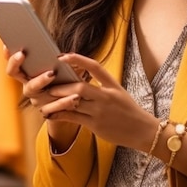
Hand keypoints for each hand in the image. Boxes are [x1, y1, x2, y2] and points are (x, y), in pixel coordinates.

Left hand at [40, 53, 156, 152]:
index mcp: (112, 85)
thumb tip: (79, 79)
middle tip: (47, 84)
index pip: (94, 67)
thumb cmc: (127, 110)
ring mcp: (100, 111)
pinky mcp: (95, 125)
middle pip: (79, 87)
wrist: (142, 130)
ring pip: (72, 103)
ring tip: (43, 100)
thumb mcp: (118, 92)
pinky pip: (73, 118)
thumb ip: (101, 85)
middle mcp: (106, 96)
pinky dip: (59, 115)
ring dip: (55, 101)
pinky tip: (49, 114)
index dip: (77, 60)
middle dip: (60, 86)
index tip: (62, 56)